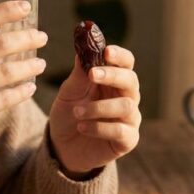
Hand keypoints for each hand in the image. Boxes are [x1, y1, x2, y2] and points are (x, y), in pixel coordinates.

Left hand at [48, 45, 140, 174]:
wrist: (62, 147)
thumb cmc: (69, 114)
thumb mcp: (69, 92)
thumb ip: (79, 73)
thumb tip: (83, 47)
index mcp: (114, 81)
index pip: (126, 62)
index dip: (119, 56)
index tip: (105, 51)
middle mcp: (126, 97)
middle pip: (131, 80)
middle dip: (113, 75)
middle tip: (92, 74)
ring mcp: (129, 119)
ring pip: (126, 106)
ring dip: (99, 107)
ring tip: (77, 112)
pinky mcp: (127, 140)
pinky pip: (121, 131)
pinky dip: (99, 127)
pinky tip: (82, 127)